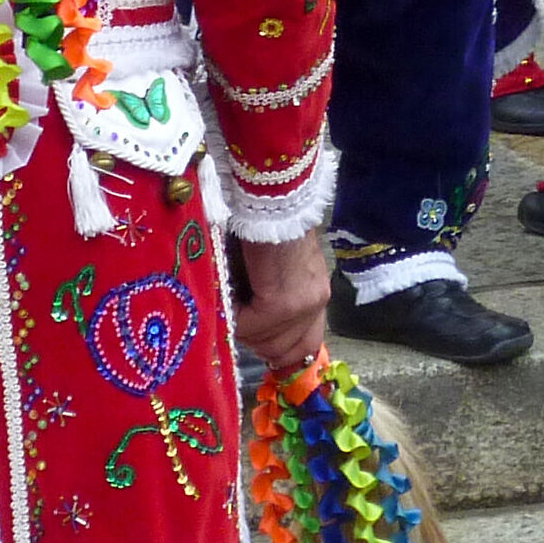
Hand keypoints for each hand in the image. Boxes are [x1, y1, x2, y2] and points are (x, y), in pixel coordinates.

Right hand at [235, 232, 331, 370]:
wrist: (267, 192)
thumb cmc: (262, 219)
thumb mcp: (270, 265)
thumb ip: (266, 295)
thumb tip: (248, 328)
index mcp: (315, 292)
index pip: (305, 345)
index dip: (276, 349)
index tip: (254, 343)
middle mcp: (317, 301)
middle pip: (282, 350)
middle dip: (254, 339)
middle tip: (234, 314)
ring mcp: (304, 304)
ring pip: (264, 342)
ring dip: (241, 326)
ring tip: (229, 296)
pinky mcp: (283, 302)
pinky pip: (250, 326)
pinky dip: (232, 314)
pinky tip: (226, 292)